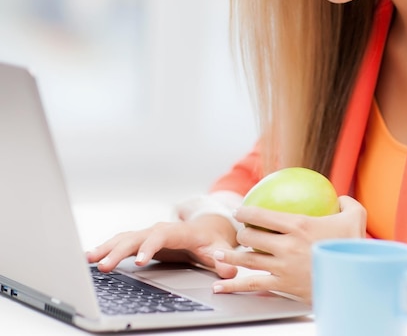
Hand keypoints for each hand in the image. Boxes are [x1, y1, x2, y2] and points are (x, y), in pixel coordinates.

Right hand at [86, 215, 238, 278]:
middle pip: (136, 237)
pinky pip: (121, 242)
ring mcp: (148, 234)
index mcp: (178, 231)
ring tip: (88, 260)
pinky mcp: (142, 240)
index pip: (161, 236)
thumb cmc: (212, 240)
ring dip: (107, 248)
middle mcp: (160, 229)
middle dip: (119, 251)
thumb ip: (224, 259)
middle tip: (103, 266)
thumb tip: (229, 266)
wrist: (206, 228)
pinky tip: (91, 257)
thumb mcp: (220, 249)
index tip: (140, 261)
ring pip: (125, 238)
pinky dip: (106, 248)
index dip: (149, 247)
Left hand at [211, 196, 365, 301]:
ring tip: (218, 255)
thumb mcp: (355, 218)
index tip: (239, 210)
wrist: (356, 283)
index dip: (246, 211)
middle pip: (251, 236)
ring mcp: (282, 266)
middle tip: (240, 232)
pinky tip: (220, 288)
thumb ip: (346, 203)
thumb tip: (340, 197)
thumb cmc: (354, 250)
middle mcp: (285, 245)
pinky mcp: (282, 286)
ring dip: (231, 256)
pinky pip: (253, 285)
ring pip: (248, 259)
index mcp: (298, 225)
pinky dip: (233, 286)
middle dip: (241, 232)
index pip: (262, 215)